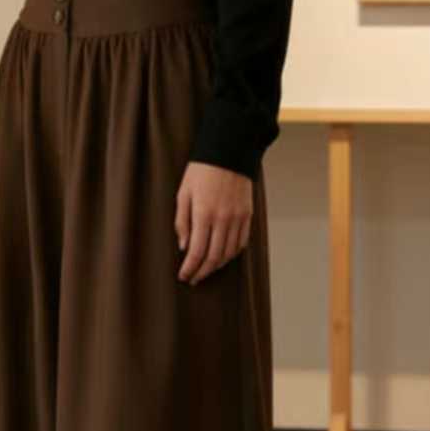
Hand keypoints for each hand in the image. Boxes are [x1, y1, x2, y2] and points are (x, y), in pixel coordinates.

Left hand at [175, 161, 252, 283]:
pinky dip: (231, 254)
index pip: (196, 252)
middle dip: (202, 272)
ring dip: (216, 266)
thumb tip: (184, 247)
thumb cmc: (201, 171)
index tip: (183, 276)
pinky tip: (222, 257)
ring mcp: (237, 218)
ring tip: (206, 270)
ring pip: (228, 253)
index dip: (189, 268)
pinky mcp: (247, 215)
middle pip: (213, 257)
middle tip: (193, 278)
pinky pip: (241, 243)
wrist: (228, 152)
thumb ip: (182, 222)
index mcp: (203, 214)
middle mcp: (223, 219)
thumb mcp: (183, 193)